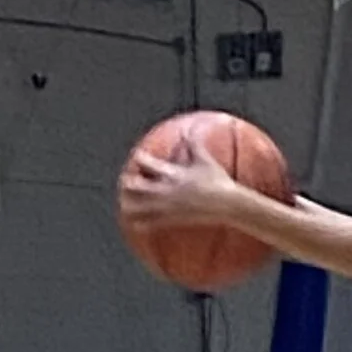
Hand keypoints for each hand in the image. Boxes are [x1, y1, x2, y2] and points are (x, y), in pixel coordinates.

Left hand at [115, 131, 249, 244]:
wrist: (227, 204)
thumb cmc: (218, 181)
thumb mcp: (206, 160)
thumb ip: (196, 144)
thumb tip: (194, 127)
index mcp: (173, 172)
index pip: (146, 163)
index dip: (138, 159)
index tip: (136, 157)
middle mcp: (166, 189)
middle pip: (135, 185)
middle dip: (127, 183)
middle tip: (124, 181)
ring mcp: (167, 206)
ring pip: (137, 206)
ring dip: (128, 203)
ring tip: (123, 202)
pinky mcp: (171, 219)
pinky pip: (148, 223)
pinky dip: (138, 222)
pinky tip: (132, 223)